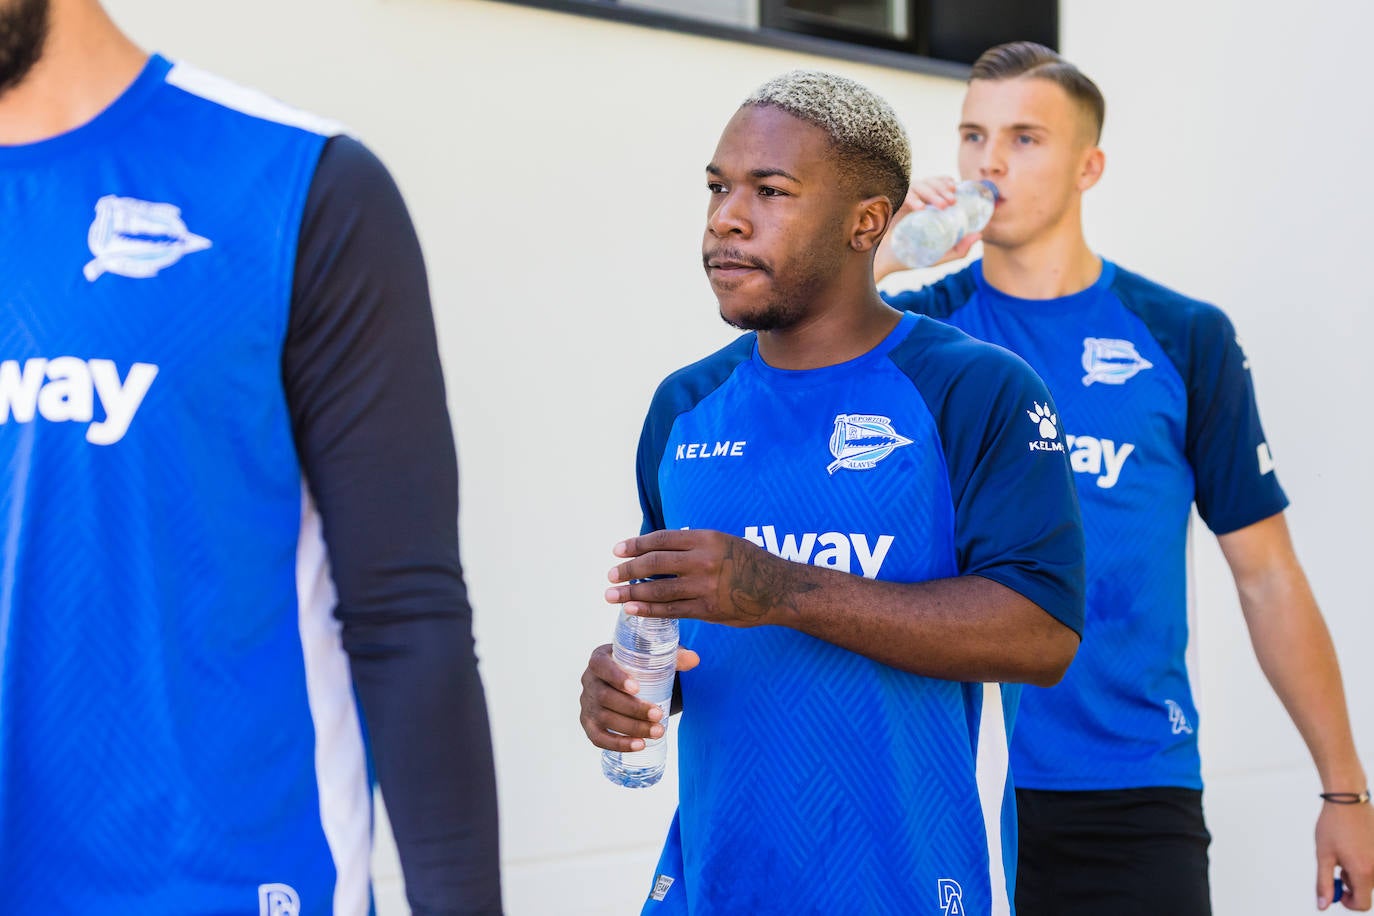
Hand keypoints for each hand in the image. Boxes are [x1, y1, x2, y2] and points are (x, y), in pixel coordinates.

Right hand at [578, 643, 699, 752]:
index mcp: (600, 658)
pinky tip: (639, 745)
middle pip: (604, 697)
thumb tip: (694, 659)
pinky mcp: (589, 723)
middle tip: (658, 715)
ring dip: (631, 728)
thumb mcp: (652, 657)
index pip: (601, 666)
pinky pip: (598, 738)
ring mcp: (586, 704)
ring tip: (657, 732)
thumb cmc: (638, 666)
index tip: (637, 688)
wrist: (624, 681)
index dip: (616, 677)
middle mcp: (589, 680)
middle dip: (633, 708)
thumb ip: (673, 656)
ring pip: (604, 718)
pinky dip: (617, 744)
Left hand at [605, 529, 818, 625]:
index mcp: (704, 538)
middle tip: (611, 575)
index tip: (617, 550)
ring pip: (658, 589)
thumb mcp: (723, 542)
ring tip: (612, 596)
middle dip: (627, 570)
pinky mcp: (707, 609)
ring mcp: (704, 585)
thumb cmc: (749, 563)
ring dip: (631, 592)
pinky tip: (632, 609)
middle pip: (654, 563)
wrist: (778, 588)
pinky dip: (648, 609)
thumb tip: (660, 550)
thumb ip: (694, 545)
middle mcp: (702, 560)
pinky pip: (671, 610)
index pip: (660, 540)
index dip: (635, 545)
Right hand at [873, 176, 983, 282]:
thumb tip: (979, 235)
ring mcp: (900, 202)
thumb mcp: (939, 256)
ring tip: (942, 206)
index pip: (935, 185)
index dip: (945, 181)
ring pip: (918, 185)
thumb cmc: (910, 258)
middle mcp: (912, 200)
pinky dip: (912, 199)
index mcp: (923, 206)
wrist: (884, 264)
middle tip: (952, 201)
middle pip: (929, 183)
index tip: (955, 187)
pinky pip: (902, 195)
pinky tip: (920, 208)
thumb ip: (959, 250)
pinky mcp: (888, 205)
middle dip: (942, 188)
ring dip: (932, 192)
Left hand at [1317, 801, 1373, 908]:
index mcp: (1363, 871)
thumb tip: (1323, 906)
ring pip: (1371, 878)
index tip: (1338, 891)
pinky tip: (1356, 846)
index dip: (1349, 903)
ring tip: (1346, 852)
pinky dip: (1366, 862)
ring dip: (1358, 873)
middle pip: (1367, 891)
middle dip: (1351, 884)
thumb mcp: (1323, 855)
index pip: (1363, 904)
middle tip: (1338, 866)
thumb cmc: (1333, 826)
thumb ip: (1323, 882)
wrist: (1348, 800)